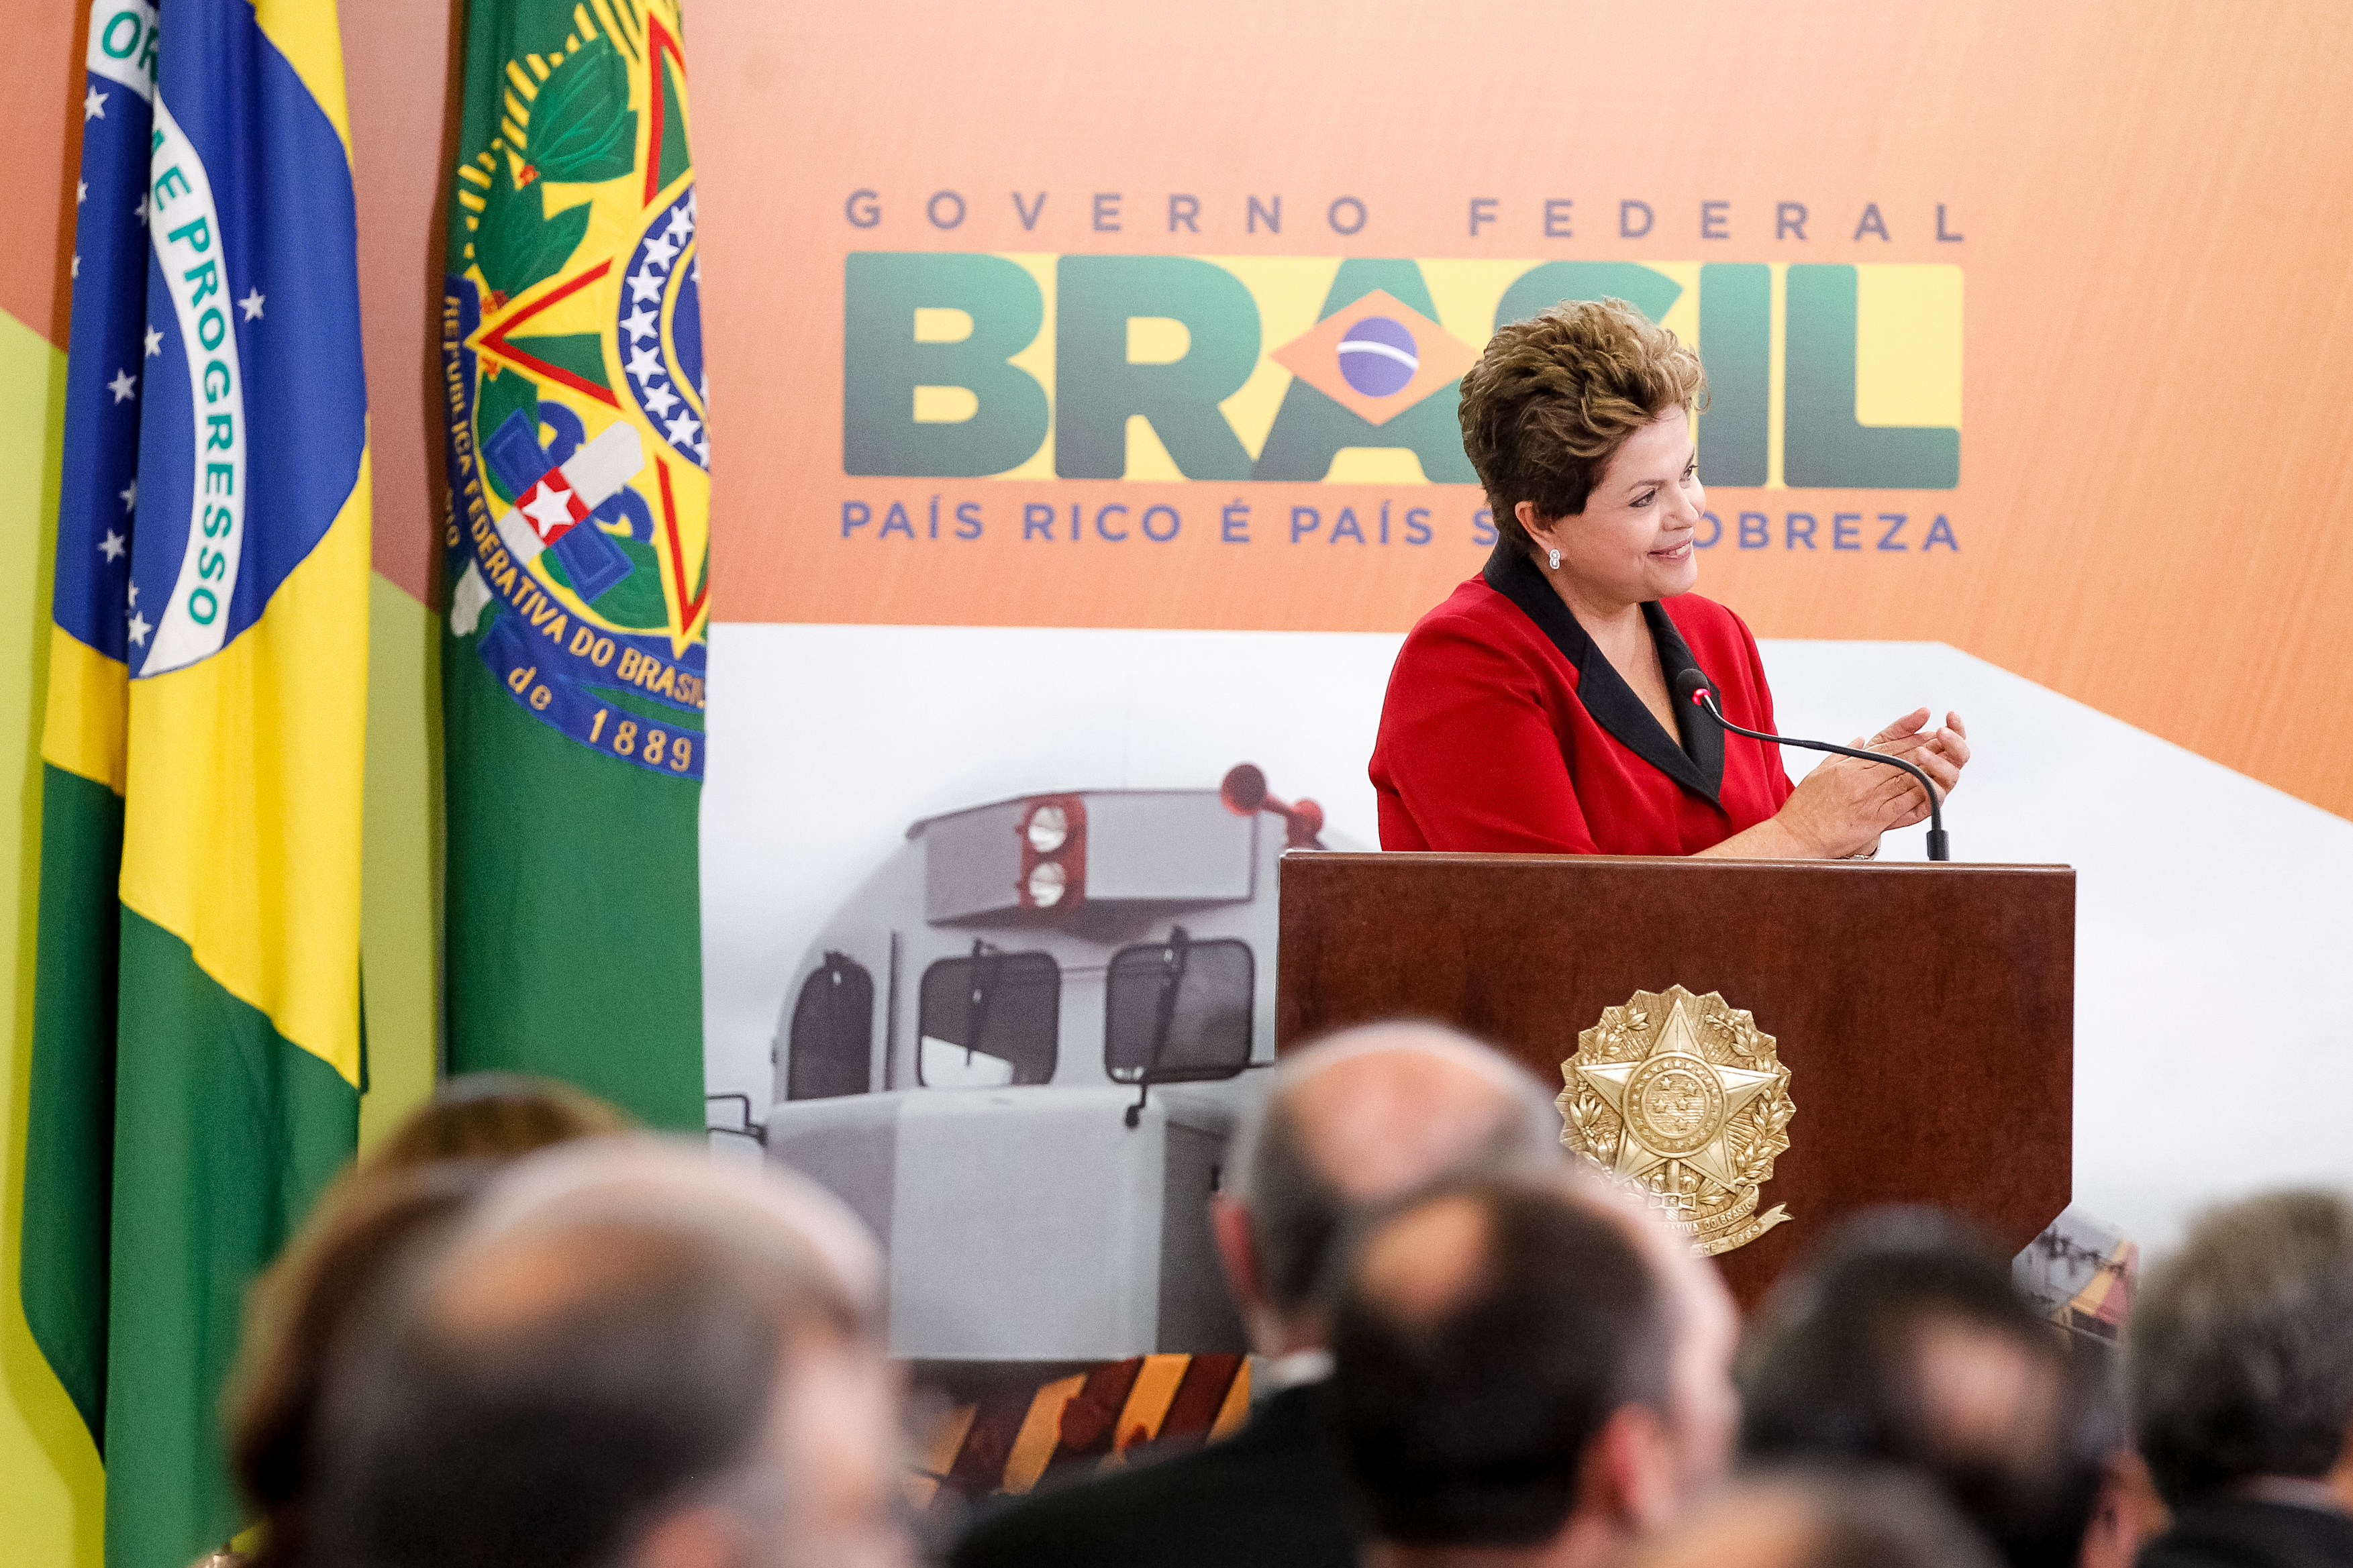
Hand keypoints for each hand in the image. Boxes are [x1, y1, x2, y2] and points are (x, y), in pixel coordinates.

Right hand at [1769, 709, 1969, 856]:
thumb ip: (1843, 754)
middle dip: (1925, 746)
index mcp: (1849, 765)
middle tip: (1944, 736)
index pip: (1886, 744)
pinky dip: (1921, 794)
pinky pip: (1904, 804)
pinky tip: (1935, 786)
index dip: (1909, 734)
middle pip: (1900, 757)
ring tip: (1945, 758)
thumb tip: (1860, 740)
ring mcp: (1869, 798)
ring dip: (1928, 767)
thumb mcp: (1820, 771)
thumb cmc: (1805, 808)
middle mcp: (1860, 778)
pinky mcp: (1874, 819)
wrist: (1797, 835)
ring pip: (1906, 777)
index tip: (1926, 725)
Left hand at [1858, 708, 1969, 829]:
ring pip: (1951, 776)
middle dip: (1954, 743)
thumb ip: (1904, 726)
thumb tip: (1924, 711)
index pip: (1954, 738)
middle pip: (1959, 756)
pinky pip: (1935, 798)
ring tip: (1921, 753)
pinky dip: (1930, 787)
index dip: (1956, 727)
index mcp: (1933, 752)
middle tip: (1941, 732)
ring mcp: (1932, 787)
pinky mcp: (1924, 806)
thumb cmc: (1871, 769)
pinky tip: (1917, 777)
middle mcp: (1937, 770)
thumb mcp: (1884, 741)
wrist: (1855, 796)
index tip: (1950, 715)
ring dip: (1940, 763)